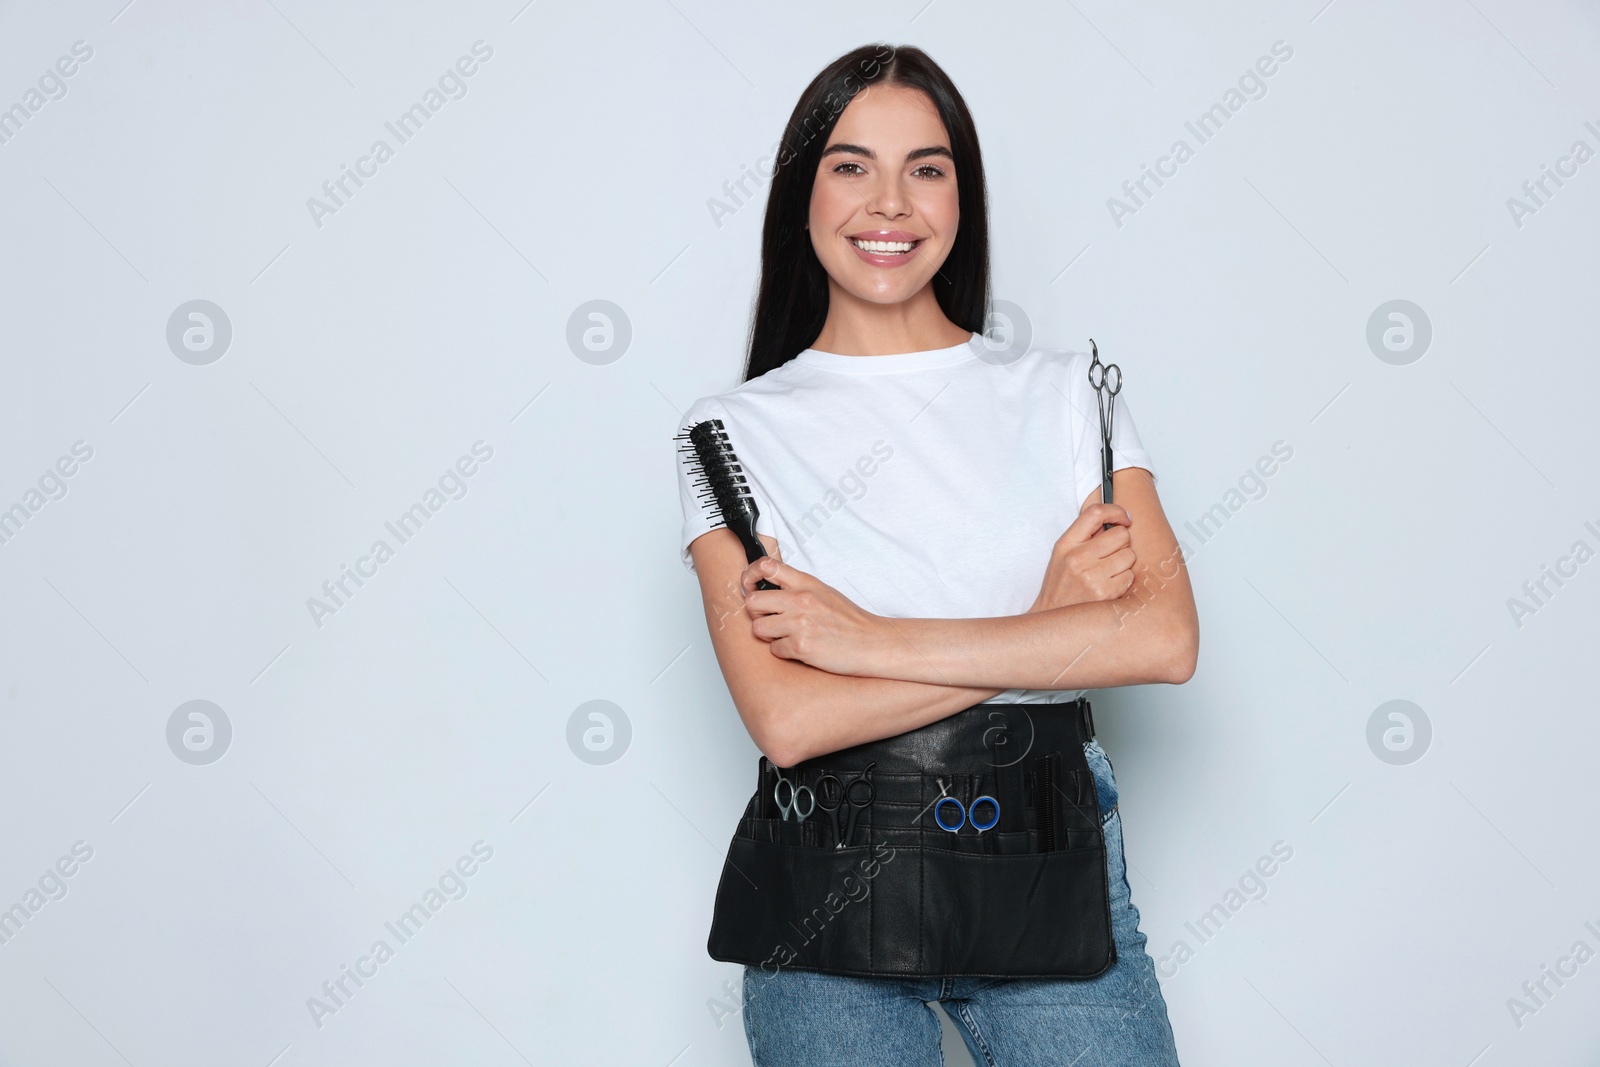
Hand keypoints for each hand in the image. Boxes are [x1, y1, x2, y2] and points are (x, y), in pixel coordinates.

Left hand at [739, 553, 885, 675]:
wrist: (871, 643)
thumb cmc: (850, 621)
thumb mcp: (824, 592)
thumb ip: (797, 587)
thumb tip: (770, 586)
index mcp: (806, 583)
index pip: (766, 566)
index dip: (750, 575)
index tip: (749, 585)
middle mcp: (800, 600)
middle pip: (753, 602)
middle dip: (756, 613)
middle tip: (769, 619)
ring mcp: (800, 624)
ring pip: (758, 628)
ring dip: (769, 635)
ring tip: (787, 636)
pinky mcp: (801, 647)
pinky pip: (774, 650)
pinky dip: (784, 652)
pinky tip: (801, 649)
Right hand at [1029, 502, 1135, 611]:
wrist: (1053, 618)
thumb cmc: (1061, 585)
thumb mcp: (1062, 555)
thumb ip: (1084, 536)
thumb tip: (1114, 520)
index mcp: (1066, 544)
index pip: (1095, 513)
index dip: (1115, 511)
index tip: (1124, 519)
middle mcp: (1077, 558)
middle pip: (1121, 535)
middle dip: (1121, 544)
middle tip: (1111, 554)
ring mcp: (1092, 576)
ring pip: (1130, 555)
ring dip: (1124, 564)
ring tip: (1108, 573)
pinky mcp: (1105, 593)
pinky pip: (1130, 576)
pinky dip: (1124, 581)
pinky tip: (1110, 586)